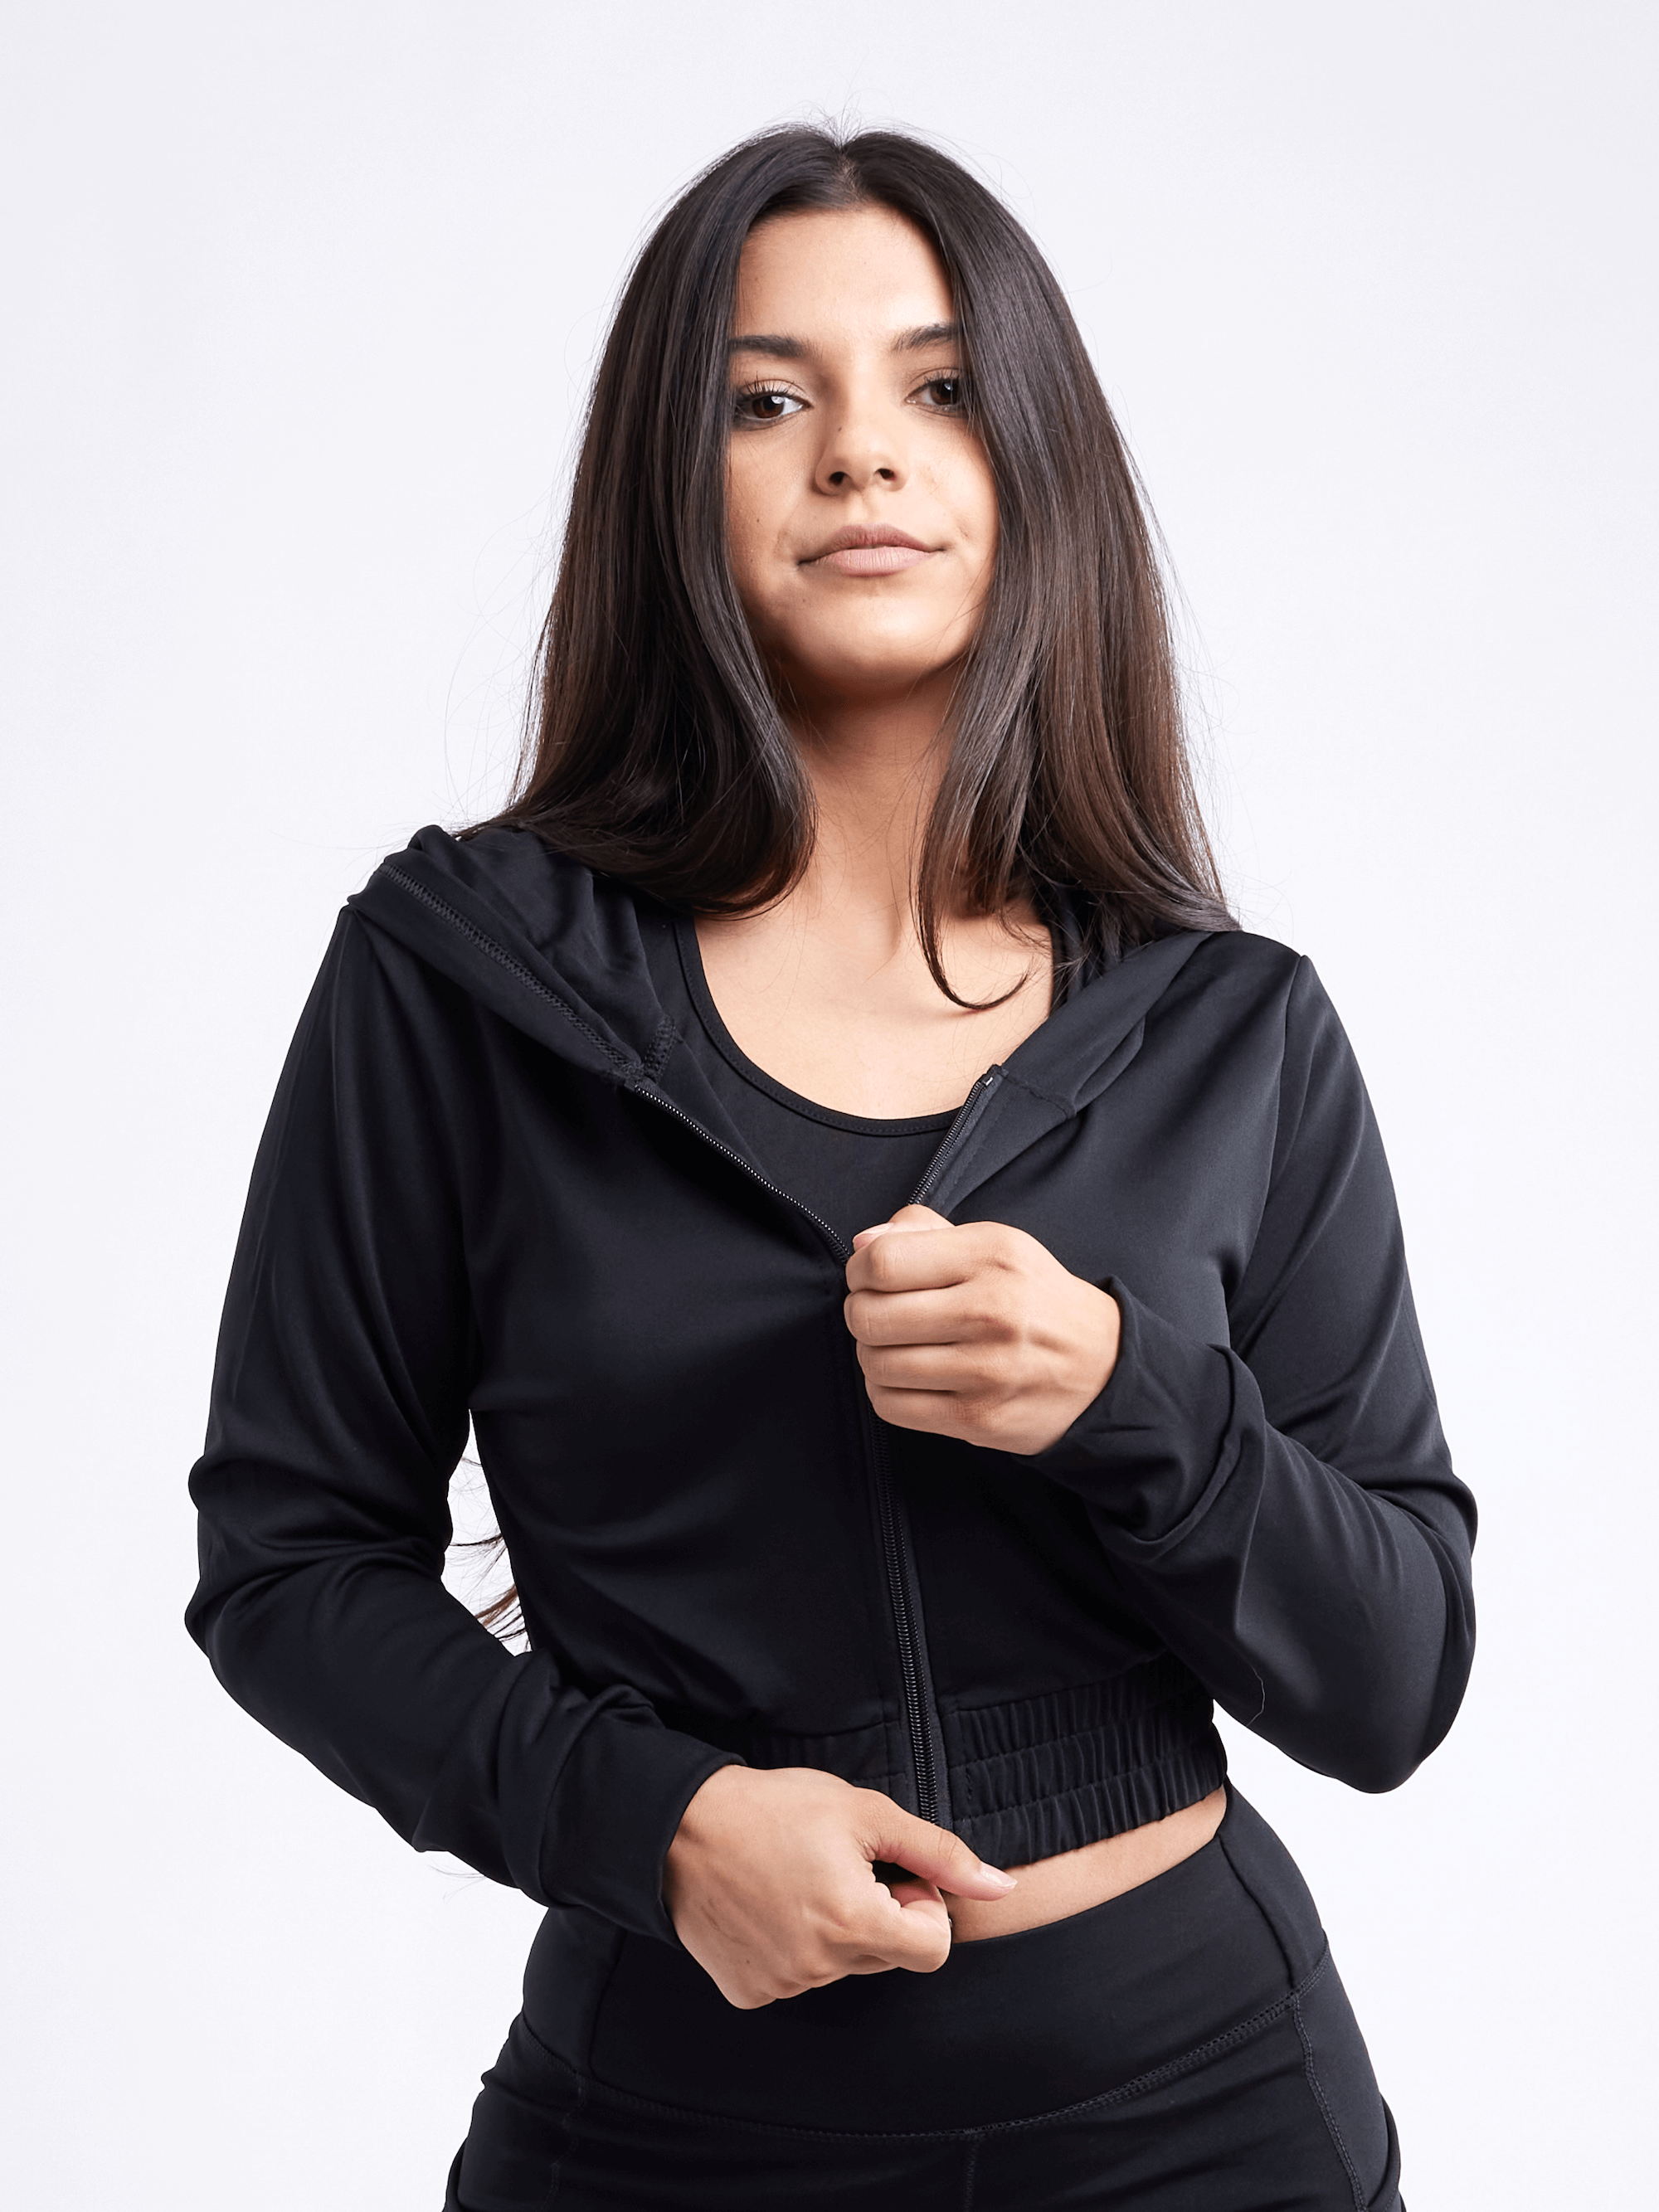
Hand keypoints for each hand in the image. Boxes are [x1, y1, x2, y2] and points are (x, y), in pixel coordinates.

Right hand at [662, 1764, 1016, 2008]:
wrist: (678, 1826)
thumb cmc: (776, 1807)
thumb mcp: (865, 1813)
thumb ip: (938, 1853)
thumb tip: (1003, 1889)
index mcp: (853, 1922)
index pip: (934, 1948)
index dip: (922, 1905)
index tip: (890, 1872)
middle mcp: (819, 1967)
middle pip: (889, 1956)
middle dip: (880, 1914)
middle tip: (839, 1866)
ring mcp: (782, 1985)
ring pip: (844, 1967)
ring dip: (837, 1930)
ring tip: (796, 1879)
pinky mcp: (750, 1992)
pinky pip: (798, 1978)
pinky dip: (795, 1947)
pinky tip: (769, 1906)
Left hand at [843, 1205, 1118, 1454]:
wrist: (1101, 1367)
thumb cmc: (1033, 1299)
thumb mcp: (994, 1245)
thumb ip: (924, 1232)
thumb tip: (863, 1244)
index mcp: (992, 1256)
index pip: (884, 1262)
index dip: (859, 1270)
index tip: (867, 1277)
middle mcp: (991, 1312)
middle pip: (871, 1316)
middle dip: (860, 1313)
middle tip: (877, 1313)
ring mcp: (985, 1370)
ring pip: (876, 1363)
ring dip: (871, 1353)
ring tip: (894, 1345)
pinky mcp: (978, 1418)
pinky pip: (891, 1406)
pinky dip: (884, 1390)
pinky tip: (906, 1377)